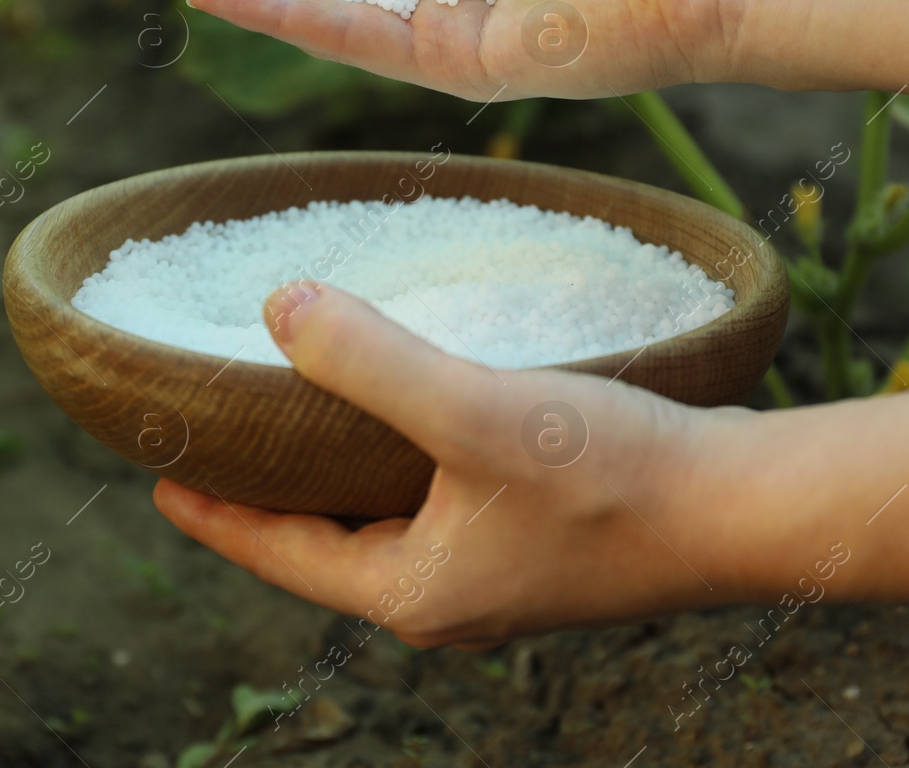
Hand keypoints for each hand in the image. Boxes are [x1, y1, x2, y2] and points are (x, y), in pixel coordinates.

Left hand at [152, 283, 754, 647]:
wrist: (747, 509)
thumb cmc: (615, 475)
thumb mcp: (473, 412)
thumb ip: (369, 361)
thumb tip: (277, 308)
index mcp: (414, 592)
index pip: (282, 554)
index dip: (216, 516)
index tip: (161, 481)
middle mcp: (448, 599)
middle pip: (328, 545)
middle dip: (273, 496)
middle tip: (224, 440)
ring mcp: (497, 576)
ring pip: (386, 523)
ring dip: (341, 474)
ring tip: (303, 417)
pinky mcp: (537, 544)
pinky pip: (438, 506)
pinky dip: (403, 462)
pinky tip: (409, 411)